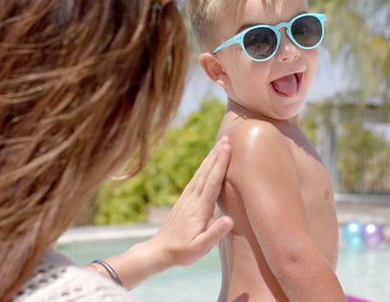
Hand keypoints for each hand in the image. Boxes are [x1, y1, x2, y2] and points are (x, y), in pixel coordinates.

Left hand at [148, 137, 233, 266]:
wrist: (160, 250)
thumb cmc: (183, 252)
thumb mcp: (200, 248)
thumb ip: (215, 233)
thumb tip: (229, 219)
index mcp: (199, 209)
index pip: (212, 182)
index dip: (221, 164)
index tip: (227, 147)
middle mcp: (192, 199)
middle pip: (206, 172)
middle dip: (217, 154)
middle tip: (227, 138)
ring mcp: (187, 198)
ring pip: (200, 173)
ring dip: (211, 158)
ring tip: (220, 144)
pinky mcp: (184, 200)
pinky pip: (196, 179)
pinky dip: (204, 167)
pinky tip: (208, 163)